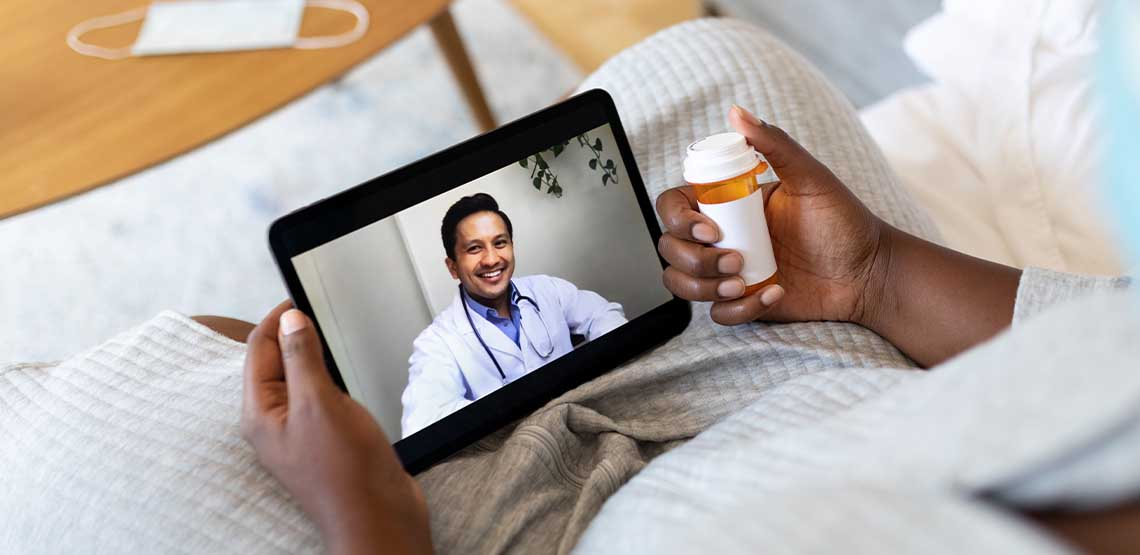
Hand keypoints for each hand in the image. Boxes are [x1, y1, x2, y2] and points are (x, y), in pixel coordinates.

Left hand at [241, 301, 431, 554]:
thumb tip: (289, 319)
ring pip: (298, 379)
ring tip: (328, 332)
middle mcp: (274, 421)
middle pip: (274, 362)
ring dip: (311, 355)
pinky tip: (343, 372)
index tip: (301, 295)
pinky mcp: (325, 438)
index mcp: (261, 412)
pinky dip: (327, 377)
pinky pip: (318, 396)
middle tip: (316, 308)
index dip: (278, 318)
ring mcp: (300, 431)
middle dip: (292, 334)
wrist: (377, 517)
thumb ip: (302, 357)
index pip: (259, 348)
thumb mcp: (319, 402)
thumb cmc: (345, 472)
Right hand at [657, 105, 887, 325]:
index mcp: (727, 203)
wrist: (869, 272)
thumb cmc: (843, 221)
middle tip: (736, 260)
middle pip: (670, 248)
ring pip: (681, 283)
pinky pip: (717, 314)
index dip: (678, 220)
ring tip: (744, 283)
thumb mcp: (810, 177)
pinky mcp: (743, 302)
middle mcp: (722, 236)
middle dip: (694, 260)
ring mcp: (729, 271)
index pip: (673, 206)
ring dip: (704, 287)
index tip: (710, 230)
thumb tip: (736, 113)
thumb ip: (774, 143)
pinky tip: (774, 294)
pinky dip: (739, 309)